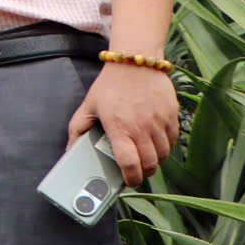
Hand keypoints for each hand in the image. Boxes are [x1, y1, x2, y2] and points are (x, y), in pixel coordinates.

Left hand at [69, 61, 179, 184]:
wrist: (135, 63)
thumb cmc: (110, 86)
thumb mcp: (89, 106)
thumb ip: (78, 128)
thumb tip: (70, 149)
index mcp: (119, 127)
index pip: (130, 163)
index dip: (131, 178)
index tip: (128, 181)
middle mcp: (142, 128)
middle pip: (150, 164)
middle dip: (144, 173)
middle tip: (137, 172)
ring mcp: (159, 122)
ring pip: (163, 155)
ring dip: (156, 161)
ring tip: (146, 159)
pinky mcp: (172, 116)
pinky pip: (173, 141)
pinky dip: (166, 148)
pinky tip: (157, 144)